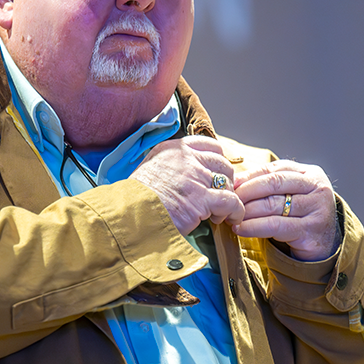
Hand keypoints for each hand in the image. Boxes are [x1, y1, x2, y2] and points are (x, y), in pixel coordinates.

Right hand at [130, 136, 244, 235]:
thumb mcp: (151, 169)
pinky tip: (228, 219)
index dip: (218, 160)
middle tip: (218, 197)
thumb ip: (171, 165)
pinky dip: (235, 211)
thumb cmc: (136, 200)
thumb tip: (190, 172)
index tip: (217, 175)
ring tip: (217, 213)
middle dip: (225, 180)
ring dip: (227, 199)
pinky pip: (231, 201)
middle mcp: (186, 159)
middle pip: (223, 163)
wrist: (128, 217)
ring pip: (228, 182)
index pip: (209, 144)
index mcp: (173, 149)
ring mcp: (195, 178)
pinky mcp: (201, 200)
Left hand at [231, 160, 339, 260]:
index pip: (274, 169)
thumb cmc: (298, 216)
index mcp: (310, 173)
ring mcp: (317, 209)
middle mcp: (317, 187)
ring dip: (247, 211)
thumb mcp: (289, 194)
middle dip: (247, 191)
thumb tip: (234, 179)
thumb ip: (268, 184)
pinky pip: (276, 226)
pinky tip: (240, 229)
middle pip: (274, 183)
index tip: (230, 184)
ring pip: (273, 205)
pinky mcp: (311, 230)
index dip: (249, 176)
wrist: (322, 245)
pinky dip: (254, 227)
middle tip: (229, 200)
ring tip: (231, 216)